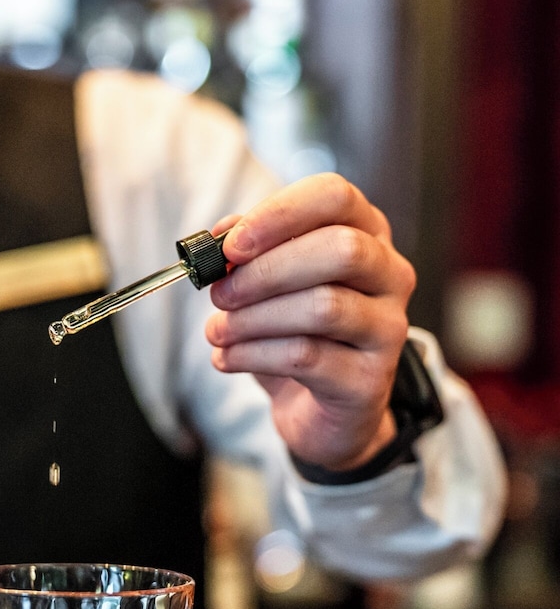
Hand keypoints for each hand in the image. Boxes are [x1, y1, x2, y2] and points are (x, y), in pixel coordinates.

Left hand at [206, 173, 415, 471]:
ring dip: (253, 318)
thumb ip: (249, 252)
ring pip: (323, 306)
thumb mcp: (270, 285)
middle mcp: (390, 275)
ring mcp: (388, 328)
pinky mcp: (370, 380)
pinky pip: (307, 357)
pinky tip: (226, 358)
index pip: (336, 197)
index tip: (230, 245)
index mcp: (367, 234)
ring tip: (216, 332)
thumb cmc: (296, 333)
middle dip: (266, 271)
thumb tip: (220, 236)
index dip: (279, 214)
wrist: (319, 411)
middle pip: (339, 249)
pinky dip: (253, 354)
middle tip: (219, 294)